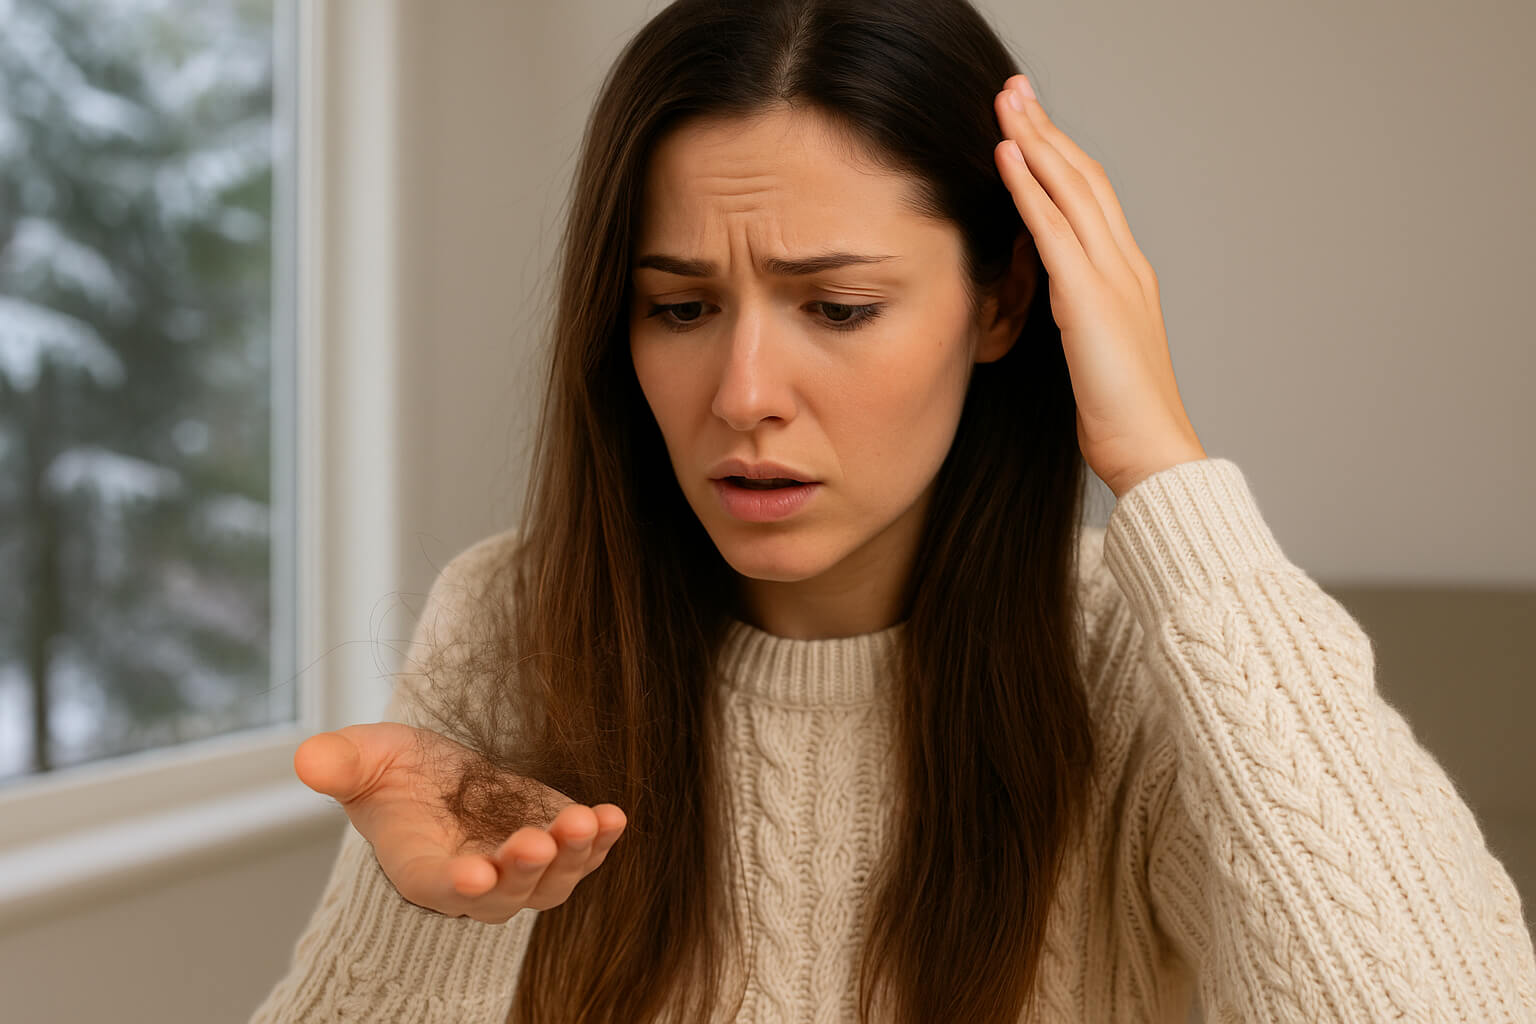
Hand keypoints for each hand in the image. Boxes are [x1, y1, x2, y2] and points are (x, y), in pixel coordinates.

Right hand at [294, 723, 626, 922]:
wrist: (442, 780)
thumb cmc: (397, 776)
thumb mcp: (366, 760)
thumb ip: (341, 765)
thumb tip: (307, 759)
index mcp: (423, 868)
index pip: (439, 887)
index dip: (457, 884)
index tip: (475, 874)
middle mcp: (477, 881)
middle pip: (504, 895)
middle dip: (523, 871)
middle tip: (536, 842)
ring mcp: (522, 870)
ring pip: (551, 883)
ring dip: (571, 857)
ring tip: (586, 822)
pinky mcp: (558, 846)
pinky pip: (584, 855)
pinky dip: (601, 841)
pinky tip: (614, 816)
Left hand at [992, 75, 1207, 499]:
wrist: (1152, 451)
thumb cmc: (1122, 418)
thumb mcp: (1093, 354)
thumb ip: (1076, 317)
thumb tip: (1048, 301)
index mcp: (1128, 277)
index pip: (1092, 198)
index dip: (1061, 156)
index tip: (1031, 124)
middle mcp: (1125, 264)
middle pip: (1084, 176)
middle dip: (1047, 128)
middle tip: (1016, 88)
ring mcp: (1112, 276)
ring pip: (1070, 188)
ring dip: (1035, 139)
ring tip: (1006, 101)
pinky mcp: (1090, 297)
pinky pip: (1053, 229)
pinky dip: (1029, 187)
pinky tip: (1006, 155)